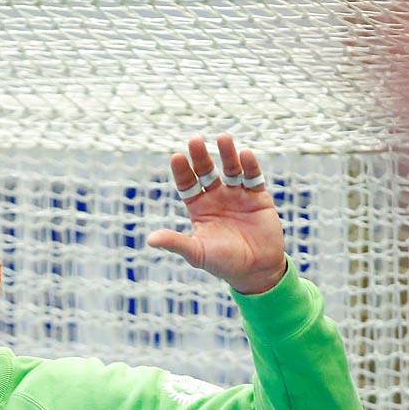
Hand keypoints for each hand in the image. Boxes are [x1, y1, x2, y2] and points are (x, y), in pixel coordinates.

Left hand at [146, 133, 286, 294]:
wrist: (256, 271)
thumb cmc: (223, 263)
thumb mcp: (197, 253)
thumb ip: (176, 243)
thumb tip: (150, 240)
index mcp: (199, 208)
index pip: (188, 184)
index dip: (182, 171)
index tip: (177, 157)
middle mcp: (217, 197)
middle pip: (207, 171)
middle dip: (201, 156)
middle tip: (195, 140)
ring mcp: (238, 195)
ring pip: (231, 169)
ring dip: (227, 154)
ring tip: (223, 138)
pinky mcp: (258, 197)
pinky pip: (253, 177)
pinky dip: (250, 166)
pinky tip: (245, 154)